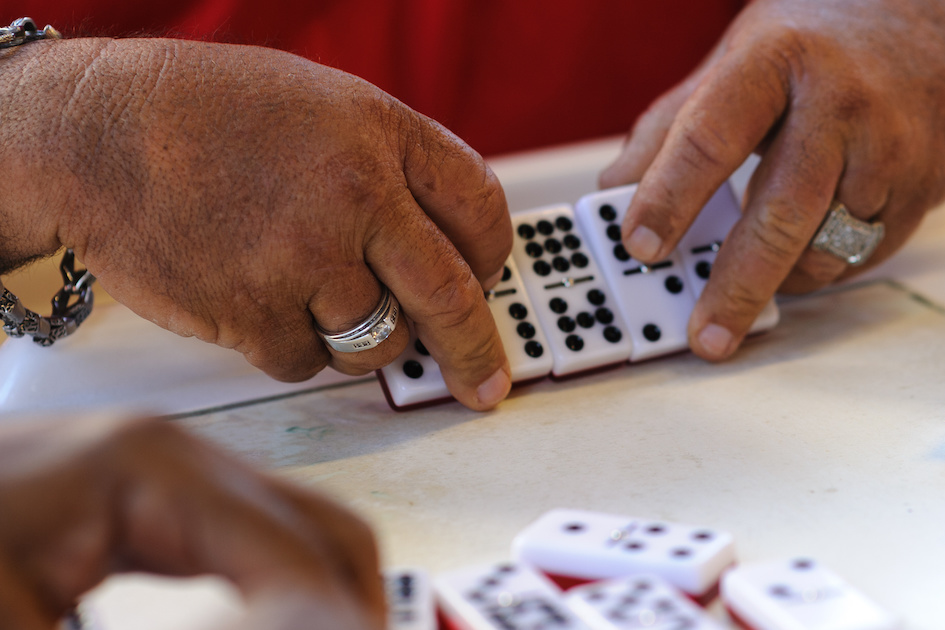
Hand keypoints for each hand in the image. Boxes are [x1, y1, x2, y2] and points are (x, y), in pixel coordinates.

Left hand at [0, 415, 382, 628]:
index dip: (327, 622)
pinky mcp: (150, 494)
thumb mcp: (16, 626)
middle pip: (321, 532)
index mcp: (149, 470)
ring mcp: (169, 467)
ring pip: (300, 533)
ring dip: (325, 603)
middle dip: (350, 611)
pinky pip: (254, 540)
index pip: (292, 555)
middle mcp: (178, 456)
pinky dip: (285, 593)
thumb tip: (273, 629)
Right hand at [3, 38, 511, 408]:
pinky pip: (306, 362)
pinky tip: (257, 293)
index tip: (488, 284)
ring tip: (309, 288)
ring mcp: (307, 259)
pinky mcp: (255, 314)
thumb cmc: (205, 114)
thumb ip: (392, 167)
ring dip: (358, 337)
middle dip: (475, 353)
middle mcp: (358, 197)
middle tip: (486, 383)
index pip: (482, 210)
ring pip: (378, 343)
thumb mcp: (326, 105)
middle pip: (452, 297)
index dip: (491, 257)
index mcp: (385, 135)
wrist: (93, 132)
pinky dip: (291, 345)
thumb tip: (445, 246)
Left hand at [600, 0, 944, 359]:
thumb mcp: (735, 57)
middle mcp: (843, 101)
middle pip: (783, 213)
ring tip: (755, 275)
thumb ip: (671, 126)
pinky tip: (811, 244)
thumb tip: (615, 194)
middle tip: (705, 335)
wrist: (931, 17)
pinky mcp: (930, 182)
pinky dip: (828, 264)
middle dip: (738, 286)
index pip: (713, 137)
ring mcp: (896, 145)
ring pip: (830, 247)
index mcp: (778, 58)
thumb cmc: (819, 40)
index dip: (671, 197)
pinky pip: (868, 253)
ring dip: (784, 277)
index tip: (640, 245)